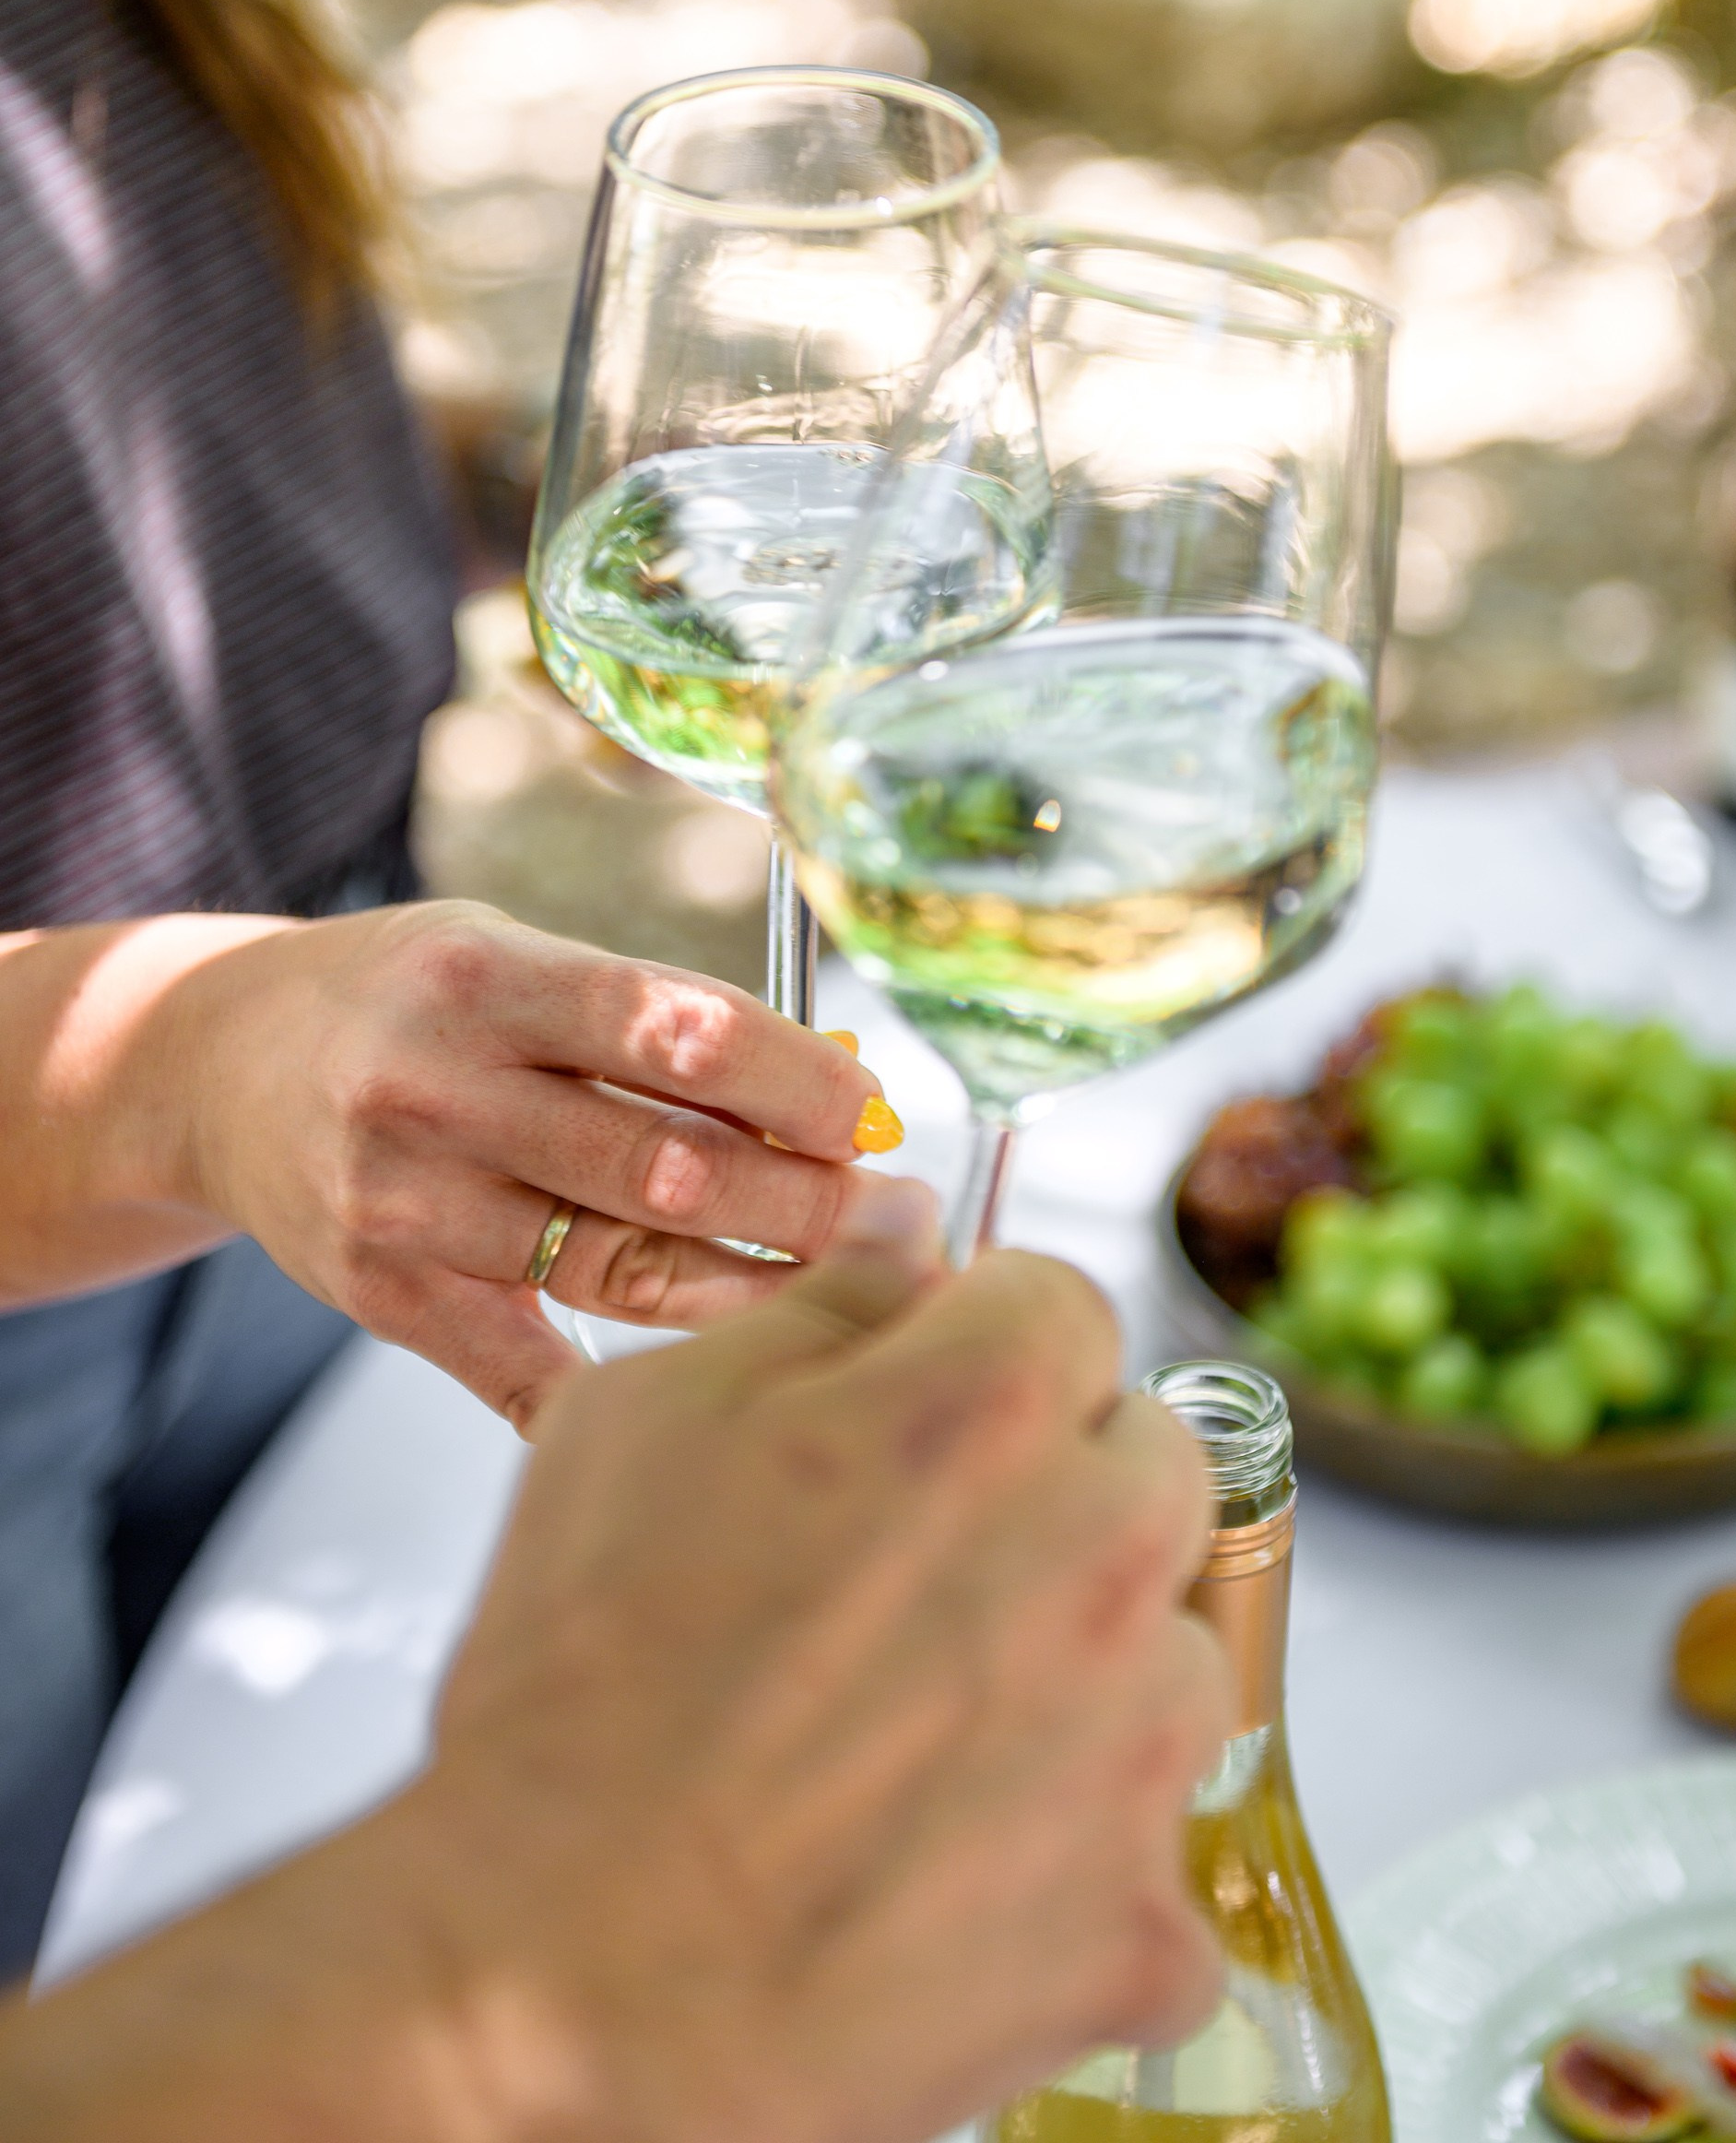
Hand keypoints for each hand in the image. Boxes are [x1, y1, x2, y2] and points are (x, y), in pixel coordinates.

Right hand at [170, 900, 936, 1427]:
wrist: (220, 1066)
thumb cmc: (410, 1000)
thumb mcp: (515, 957)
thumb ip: (646, 1020)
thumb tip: (825, 1091)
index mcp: (489, 979)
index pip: (678, 1031)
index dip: (798, 1082)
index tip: (875, 1112)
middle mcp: (437, 1090)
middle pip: (662, 1166)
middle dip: (802, 1200)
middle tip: (890, 1219)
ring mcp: (406, 1206)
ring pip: (618, 1270)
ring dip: (751, 1286)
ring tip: (842, 1288)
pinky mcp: (384, 1299)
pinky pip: (527, 1371)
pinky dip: (622, 1401)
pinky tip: (714, 1404)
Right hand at [423, 1245, 1228, 2142]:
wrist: (554, 1973)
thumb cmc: (578, 1699)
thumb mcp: (645, 1423)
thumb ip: (820, 1310)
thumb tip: (912, 1237)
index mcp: (984, 1405)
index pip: (1066, 1309)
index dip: (984, 1360)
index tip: (931, 1425)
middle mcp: (1095, 1550)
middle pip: (1150, 1467)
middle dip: (1060, 1500)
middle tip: (922, 1589)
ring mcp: (1138, 1745)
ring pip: (1170, 1658)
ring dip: (1087, 1684)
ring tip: (927, 1749)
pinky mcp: (1142, 1920)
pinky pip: (1157, 1864)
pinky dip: (1079, 1878)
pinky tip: (951, 1884)